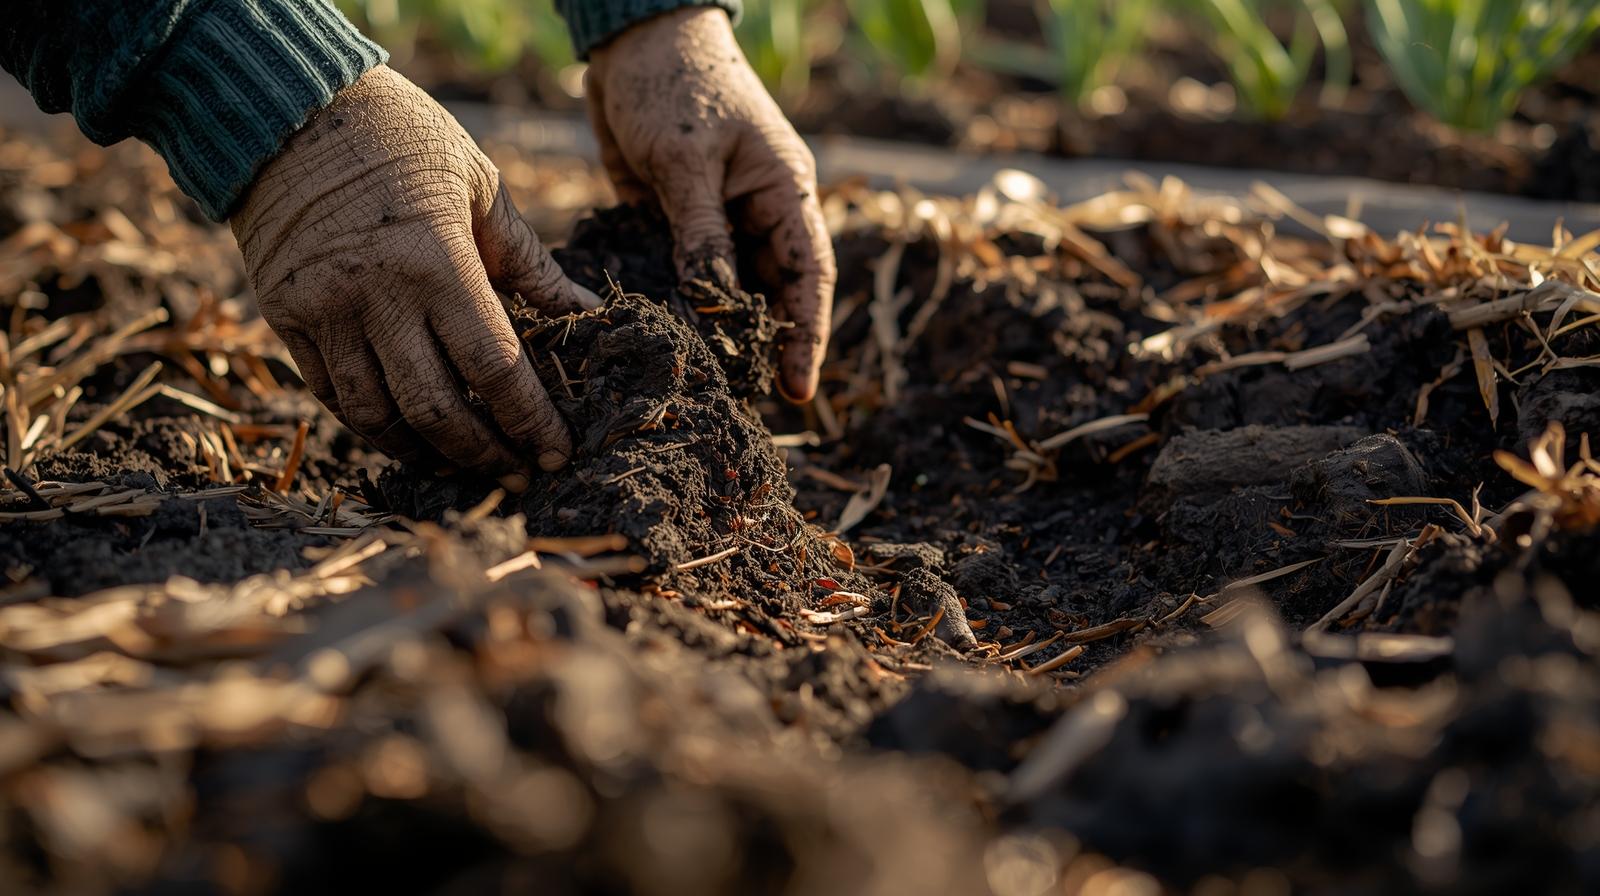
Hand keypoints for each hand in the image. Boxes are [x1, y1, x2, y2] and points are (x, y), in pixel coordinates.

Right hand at [232, 66, 598, 474]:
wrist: (283, 105)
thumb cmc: (397, 135)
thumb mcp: (478, 183)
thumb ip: (529, 261)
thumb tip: (585, 312)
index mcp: (436, 261)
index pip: (494, 368)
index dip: (530, 422)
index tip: (558, 453)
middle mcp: (377, 297)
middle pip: (437, 411)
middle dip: (485, 454)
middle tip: (518, 472)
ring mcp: (323, 313)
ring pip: (379, 418)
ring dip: (427, 454)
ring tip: (465, 465)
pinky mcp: (285, 318)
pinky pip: (333, 396)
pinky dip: (374, 426)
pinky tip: (408, 435)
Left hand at [587, 7, 834, 401]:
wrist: (635, 41)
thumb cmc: (674, 85)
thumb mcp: (685, 161)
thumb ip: (700, 232)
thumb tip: (712, 302)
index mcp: (784, 191)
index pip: (810, 276)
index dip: (807, 336)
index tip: (797, 390)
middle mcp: (759, 212)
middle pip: (771, 292)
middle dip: (761, 344)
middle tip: (740, 399)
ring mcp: (719, 218)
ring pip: (727, 288)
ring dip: (717, 331)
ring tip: (704, 383)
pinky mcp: (677, 220)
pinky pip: (684, 272)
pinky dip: (677, 303)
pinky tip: (663, 337)